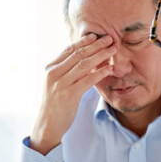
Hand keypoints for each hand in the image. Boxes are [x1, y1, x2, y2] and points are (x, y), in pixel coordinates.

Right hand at [30, 33, 115, 154]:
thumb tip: (84, 60)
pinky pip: (88, 80)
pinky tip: (110, 69)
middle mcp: (54, 73)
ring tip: (113, 50)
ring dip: (101, 55)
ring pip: (84, 64)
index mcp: (50, 68)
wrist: (47, 125)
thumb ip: (67, 71)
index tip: (96, 36)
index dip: (83, 42)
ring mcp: (61, 84)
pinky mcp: (69, 95)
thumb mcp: (57, 84)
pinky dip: (100, 72)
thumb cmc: (54, 104)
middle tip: (110, 39)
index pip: (69, 50)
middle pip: (78, 54)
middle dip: (96, 45)